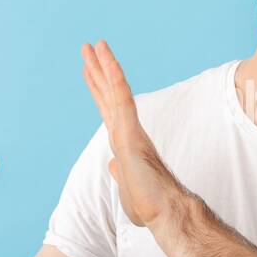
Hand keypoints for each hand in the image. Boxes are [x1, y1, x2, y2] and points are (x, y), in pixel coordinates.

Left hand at [81, 40, 180, 227]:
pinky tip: (109, 61)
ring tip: (95, 44)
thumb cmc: (152, 205)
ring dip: (105, 66)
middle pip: (108, 94)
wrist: (167, 213)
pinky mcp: (132, 134)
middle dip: (97, 70)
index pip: (108, 109)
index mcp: (124, 143)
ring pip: (115, 91)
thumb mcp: (127, 187)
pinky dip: (116, 79)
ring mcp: (129, 131)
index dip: (98, 88)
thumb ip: (119, 172)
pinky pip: (123, 100)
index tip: (89, 70)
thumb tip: (111, 162)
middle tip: (89, 47)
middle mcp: (126, 132)